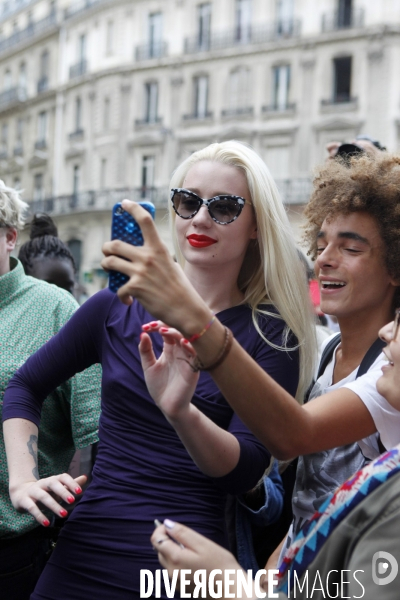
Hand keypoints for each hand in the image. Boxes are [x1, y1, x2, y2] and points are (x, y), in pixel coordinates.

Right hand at [9, 474, 85, 525]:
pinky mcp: (24, 501)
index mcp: (53, 479)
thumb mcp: (57, 488)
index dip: (71, 483)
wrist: (20, 492)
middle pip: (53, 484)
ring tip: (64, 514)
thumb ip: (70, 484)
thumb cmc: (44, 491)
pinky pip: (32, 508)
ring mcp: (33, 491)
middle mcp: (43, 483)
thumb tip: (85, 477)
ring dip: (54, 505)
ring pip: (43, 496)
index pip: (63, 477)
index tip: (79, 492)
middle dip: (63, 492)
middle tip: (72, 500)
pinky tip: (46, 524)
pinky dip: (39, 516)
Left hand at [101, 200, 210, 336]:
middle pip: (116, 244)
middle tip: (108, 252)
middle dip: (107, 248)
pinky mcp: (135, 288)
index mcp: (158, 248)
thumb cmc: (178, 287)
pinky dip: (121, 296)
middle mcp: (148, 257)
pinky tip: (129, 300)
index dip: (132, 209)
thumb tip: (136, 256)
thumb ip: (154, 257)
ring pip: (110, 262)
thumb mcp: (169, 264)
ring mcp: (140, 272)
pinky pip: (118, 289)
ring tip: (110, 270)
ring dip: (106, 266)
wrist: (185, 309)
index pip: (144, 221)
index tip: (124, 203)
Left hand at [139, 325, 198, 420]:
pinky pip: (196, 355)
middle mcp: (180, 351)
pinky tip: (182, 343)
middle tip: (154, 326)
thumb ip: (145, 351)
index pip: (167, 330)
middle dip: (167, 325)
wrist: (167, 406)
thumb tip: (142, 333)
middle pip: (179, 331)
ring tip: (164, 331)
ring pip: (188, 339)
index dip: (157, 326)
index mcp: (170, 349)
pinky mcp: (193, 369)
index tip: (146, 327)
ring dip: (178, 333)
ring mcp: (187, 359)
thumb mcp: (148, 366)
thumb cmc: (159, 386)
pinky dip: (191, 347)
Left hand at [151, 520, 241, 594]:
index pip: (156, 540)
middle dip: (169, 541)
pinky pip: (174, 571)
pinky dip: (179, 563)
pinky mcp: (181, 588)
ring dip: (174, 552)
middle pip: (160, 551)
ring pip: (167, 561)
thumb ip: (182, 533)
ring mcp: (176, 583)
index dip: (161, 529)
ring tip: (195, 552)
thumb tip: (167, 524)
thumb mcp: (203, 544)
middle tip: (189, 539)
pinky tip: (196, 564)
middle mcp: (171, 573)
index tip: (172, 526)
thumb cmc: (220, 565)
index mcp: (175, 560)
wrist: (231, 591)